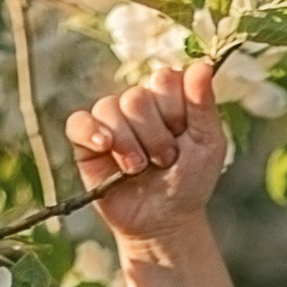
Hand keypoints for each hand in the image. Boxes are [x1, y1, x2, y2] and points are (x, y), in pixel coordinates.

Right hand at [66, 57, 229, 241]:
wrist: (164, 222)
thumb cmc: (190, 182)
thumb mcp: (208, 144)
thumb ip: (204, 105)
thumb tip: (203, 65)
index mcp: (168, 97)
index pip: (165, 78)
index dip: (175, 109)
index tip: (184, 135)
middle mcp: (138, 104)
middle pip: (136, 97)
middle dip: (154, 136)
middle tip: (164, 160)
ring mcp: (110, 121)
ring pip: (110, 108)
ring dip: (129, 145)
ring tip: (139, 169)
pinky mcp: (86, 142)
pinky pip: (78, 122)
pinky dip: (90, 131)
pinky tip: (104, 146)